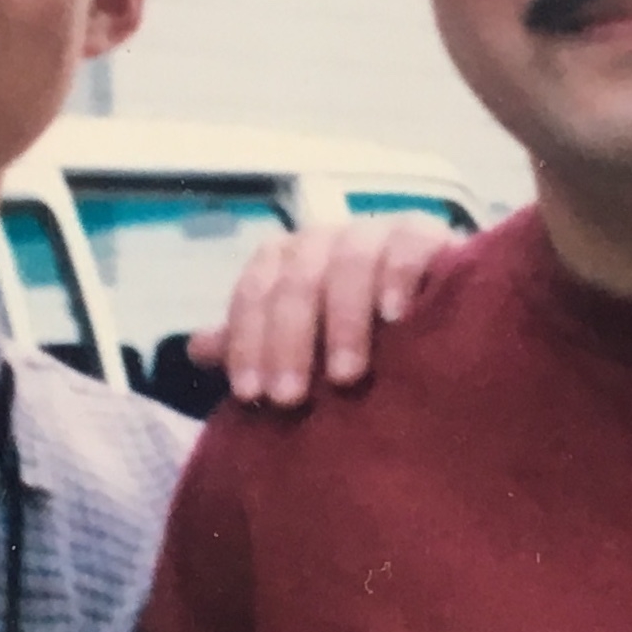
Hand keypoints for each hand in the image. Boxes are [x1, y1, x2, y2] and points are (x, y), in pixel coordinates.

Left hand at [189, 215, 462, 407]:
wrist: (436, 316)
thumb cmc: (355, 337)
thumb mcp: (304, 347)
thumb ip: (257, 343)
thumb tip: (195, 347)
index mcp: (286, 261)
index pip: (254, 294)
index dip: (247, 342)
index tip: (251, 394)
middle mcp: (325, 239)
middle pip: (296, 281)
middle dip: (288, 342)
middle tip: (290, 399)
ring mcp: (376, 232)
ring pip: (348, 262)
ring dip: (342, 320)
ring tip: (345, 375)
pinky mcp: (426, 234)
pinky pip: (407, 246)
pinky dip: (398, 277)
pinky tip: (396, 317)